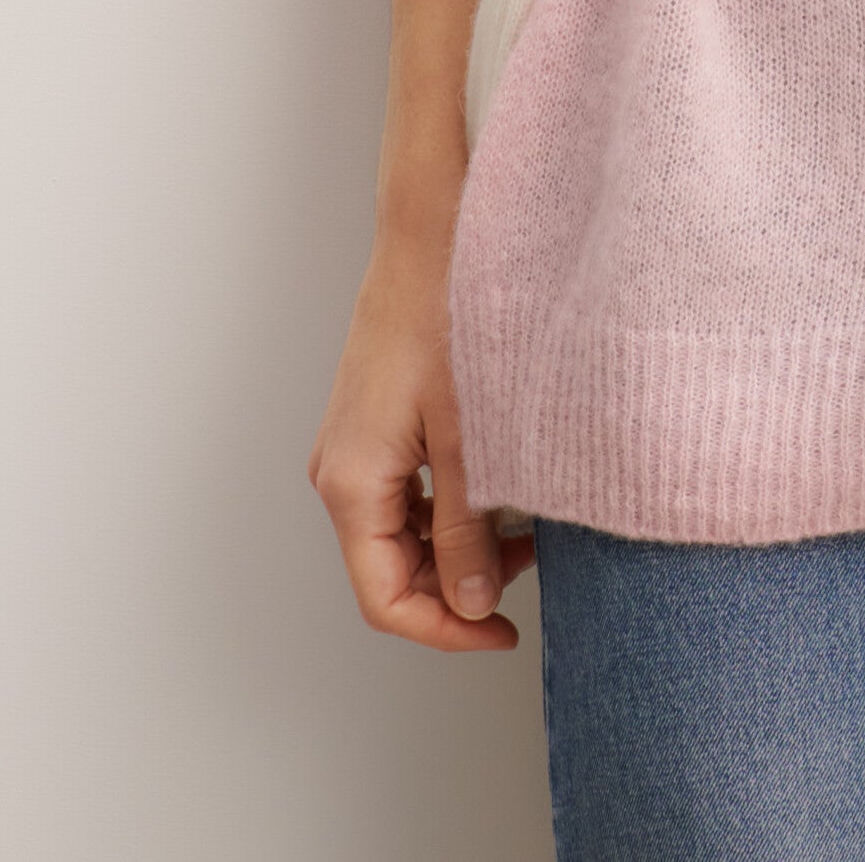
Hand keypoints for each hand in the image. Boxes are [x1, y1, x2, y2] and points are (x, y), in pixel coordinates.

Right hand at [308, 215, 532, 652]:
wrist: (428, 231)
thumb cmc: (444, 312)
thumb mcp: (468, 433)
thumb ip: (466, 527)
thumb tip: (471, 600)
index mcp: (351, 484)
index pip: (385, 599)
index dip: (445, 629)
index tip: (501, 632)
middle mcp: (339, 472)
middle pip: (389, 571)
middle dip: (456, 586)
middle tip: (526, 571)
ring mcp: (352, 447)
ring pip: (398, 535)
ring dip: (455, 547)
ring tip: (522, 528)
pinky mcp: (371, 425)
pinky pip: (402, 495)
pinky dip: (446, 509)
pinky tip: (495, 491)